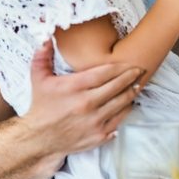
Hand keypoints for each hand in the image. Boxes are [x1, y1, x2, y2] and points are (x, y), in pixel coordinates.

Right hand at [24, 40, 142, 178]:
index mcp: (74, 87)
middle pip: (118, 86)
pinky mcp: (99, 135)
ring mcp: (94, 121)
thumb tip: (47, 39)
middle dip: (131, 77)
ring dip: (132, 93)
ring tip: (137, 85)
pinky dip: (126, 110)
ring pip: (122, 103)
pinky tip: (128, 104)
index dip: (121, 67)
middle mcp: (87, 103)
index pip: (105, 72)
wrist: (39, 139)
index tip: (130, 63)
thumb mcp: (38, 79)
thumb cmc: (41, 106)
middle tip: (140, 70)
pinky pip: (119, 120)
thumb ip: (43, 56)